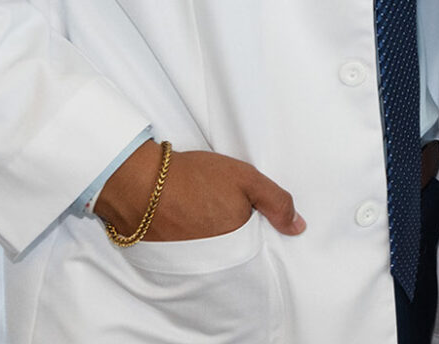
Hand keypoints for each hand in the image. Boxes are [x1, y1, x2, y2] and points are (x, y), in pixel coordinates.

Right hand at [96, 140, 305, 242]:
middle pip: (235, 250)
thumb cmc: (195, 177)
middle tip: (218, 206)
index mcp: (238, 242)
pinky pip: (188, 253)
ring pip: (213, 251)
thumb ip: (277, 203)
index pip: (256, 243)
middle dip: (233, 233)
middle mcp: (215, 259)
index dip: (255, 225)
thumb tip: (299, 228)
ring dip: (211, 235)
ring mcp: (190, 261)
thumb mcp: (247, 179)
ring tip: (201, 209)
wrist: (139, 182)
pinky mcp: (168, 258)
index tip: (247, 210)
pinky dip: (190, 238)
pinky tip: (186, 217)